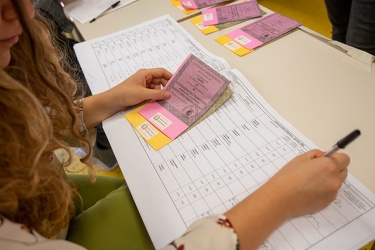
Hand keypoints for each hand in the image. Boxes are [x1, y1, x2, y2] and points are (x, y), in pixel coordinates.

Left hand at [109, 68, 171, 109]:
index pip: (161, 72)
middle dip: (166, 87)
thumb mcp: (143, 94)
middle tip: (174, 94)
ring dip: (160, 94)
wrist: (112, 102)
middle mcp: (145, 78)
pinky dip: (155, 97)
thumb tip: (169, 94)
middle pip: (160, 80)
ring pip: (157, 88)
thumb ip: (157, 94)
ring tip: (167, 100)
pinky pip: (152, 94)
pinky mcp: (141, 93)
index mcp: (145, 74)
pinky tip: (159, 102)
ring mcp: (143, 86)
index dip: (169, 76)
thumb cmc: (125, 94)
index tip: (177, 83)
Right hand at [224, 149, 349, 249]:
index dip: (335, 158)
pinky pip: (331, 192)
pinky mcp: (328, 202)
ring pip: (337, 182)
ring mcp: (332, 193)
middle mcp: (334, 180)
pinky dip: (324, 190)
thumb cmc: (287, 177)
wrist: (280, 198)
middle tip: (317, 169)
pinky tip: (310, 189)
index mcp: (329, 166)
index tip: (326, 159)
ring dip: (329, 179)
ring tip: (311, 181)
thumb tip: (323, 156)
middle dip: (334, 168)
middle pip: (343, 171)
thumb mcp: (299, 159)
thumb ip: (315, 154)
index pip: (344, 159)